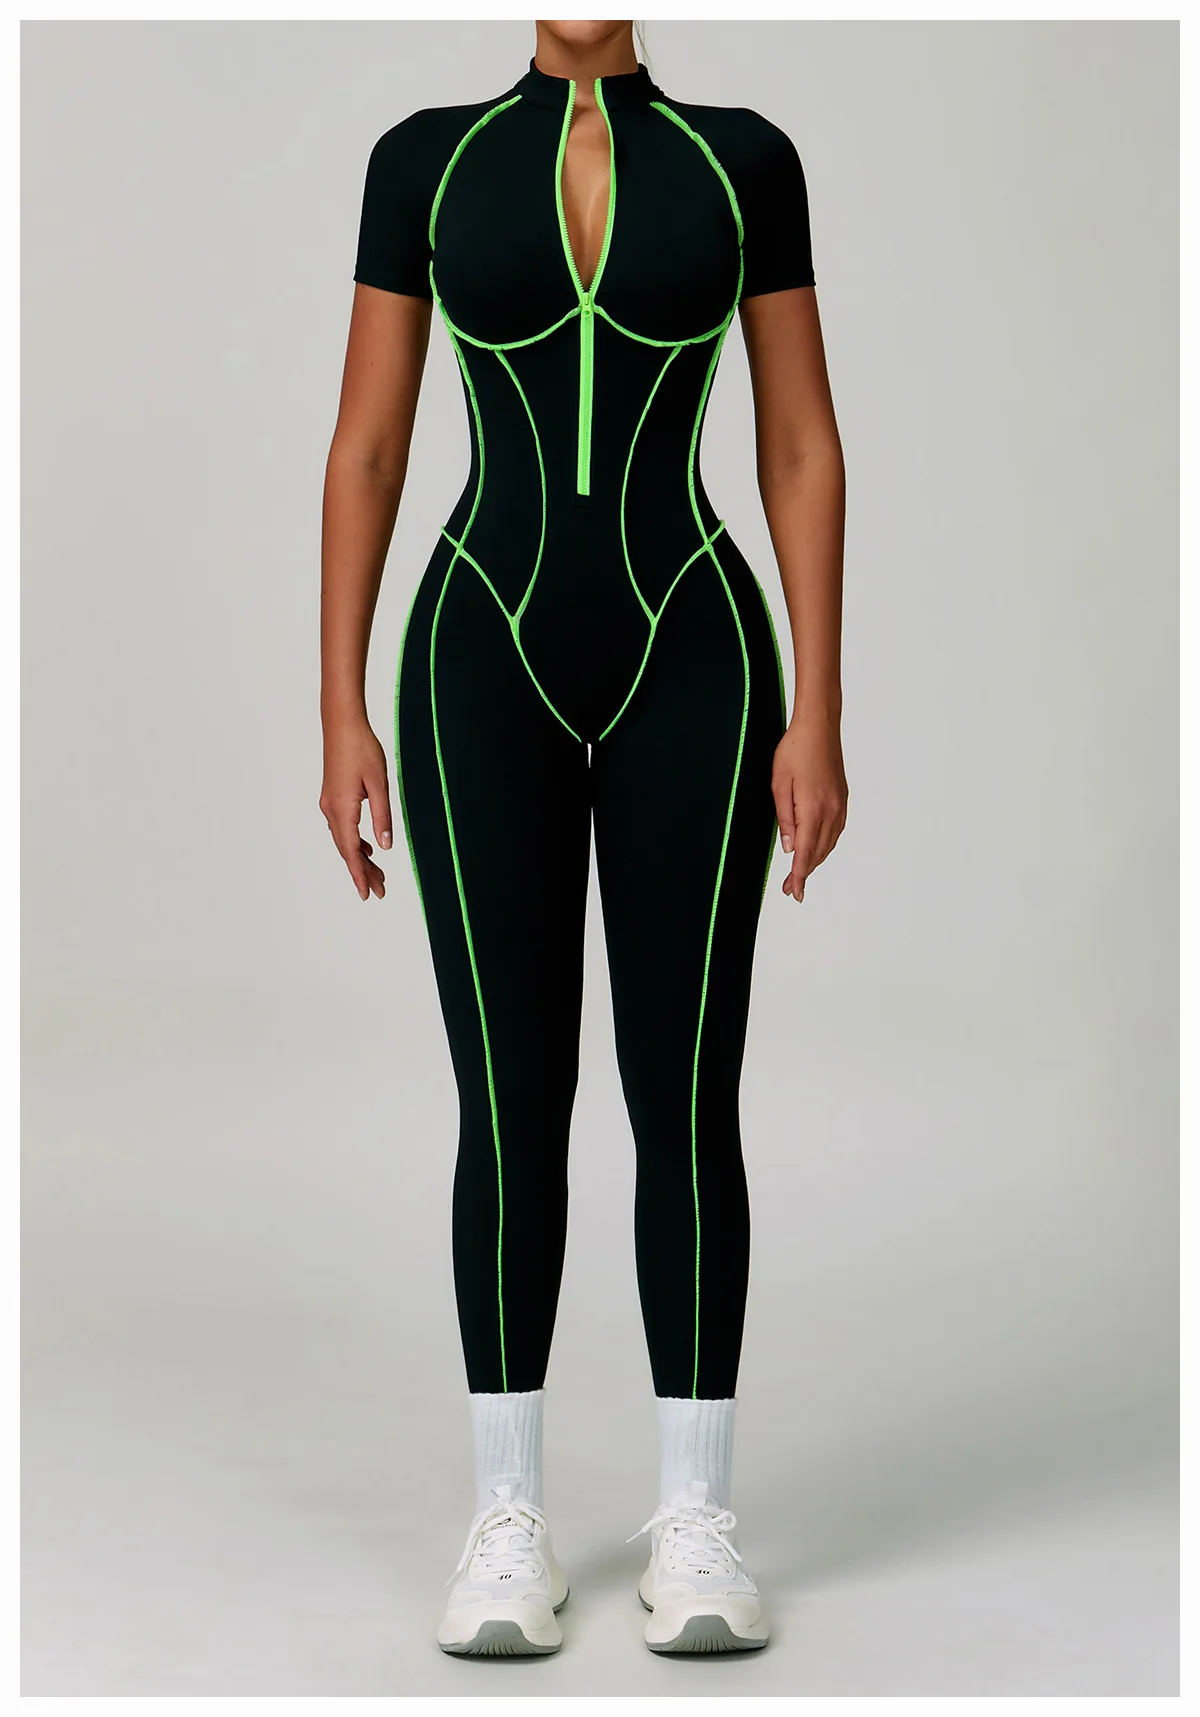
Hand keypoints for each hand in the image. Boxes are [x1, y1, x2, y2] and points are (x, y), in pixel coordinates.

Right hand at [319, 719, 392, 899]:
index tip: (368, 894)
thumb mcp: (379, 784)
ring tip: (378, 875)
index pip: (352, 851)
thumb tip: (385, 846)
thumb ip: (382, 816)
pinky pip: (342, 828)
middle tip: (381, 891)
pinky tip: (368, 848)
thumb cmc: (362, 749)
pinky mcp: (332, 797)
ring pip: (344, 840)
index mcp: (343, 809)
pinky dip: (354, 842)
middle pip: (347, 850)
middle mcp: (331, 810)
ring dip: (360, 859)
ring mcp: (329, 803)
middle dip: (363, 872)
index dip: (361, 875)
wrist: (342, 724)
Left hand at [771, 718, 847, 902]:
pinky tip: (815, 849)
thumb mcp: (779, 784)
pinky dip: (824, 846)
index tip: (793, 893)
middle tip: (791, 889)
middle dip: (805, 873)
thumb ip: (785, 819)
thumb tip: (789, 847)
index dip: (798, 876)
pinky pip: (835, 832)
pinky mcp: (842, 800)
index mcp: (813, 810)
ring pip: (828, 844)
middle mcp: (831, 812)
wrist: (819, 727)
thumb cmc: (794, 751)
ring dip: (815, 861)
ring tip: (800, 873)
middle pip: (818, 853)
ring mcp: (840, 806)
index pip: (805, 853)